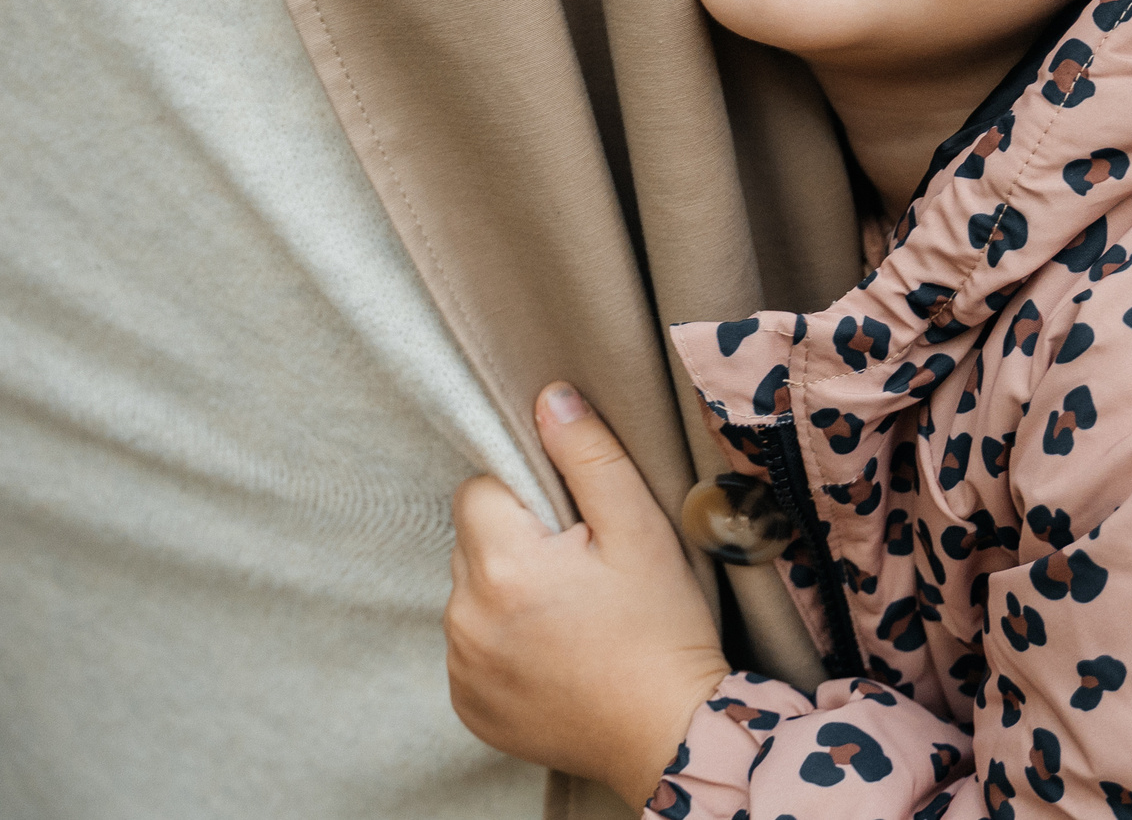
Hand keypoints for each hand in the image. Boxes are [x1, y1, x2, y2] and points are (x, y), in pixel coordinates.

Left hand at [447, 384, 730, 807]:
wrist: (669, 734)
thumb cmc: (662, 629)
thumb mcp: (641, 530)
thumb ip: (589, 456)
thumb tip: (549, 397)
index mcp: (502, 565)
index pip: (480, 489)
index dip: (528, 496)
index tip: (575, 528)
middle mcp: (464, 617)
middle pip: (473, 540)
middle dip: (518, 542)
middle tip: (581, 571)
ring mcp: (461, 666)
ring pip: (471, 592)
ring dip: (508, 591)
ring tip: (572, 615)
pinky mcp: (467, 703)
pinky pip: (472, 645)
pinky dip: (504, 640)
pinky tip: (556, 651)